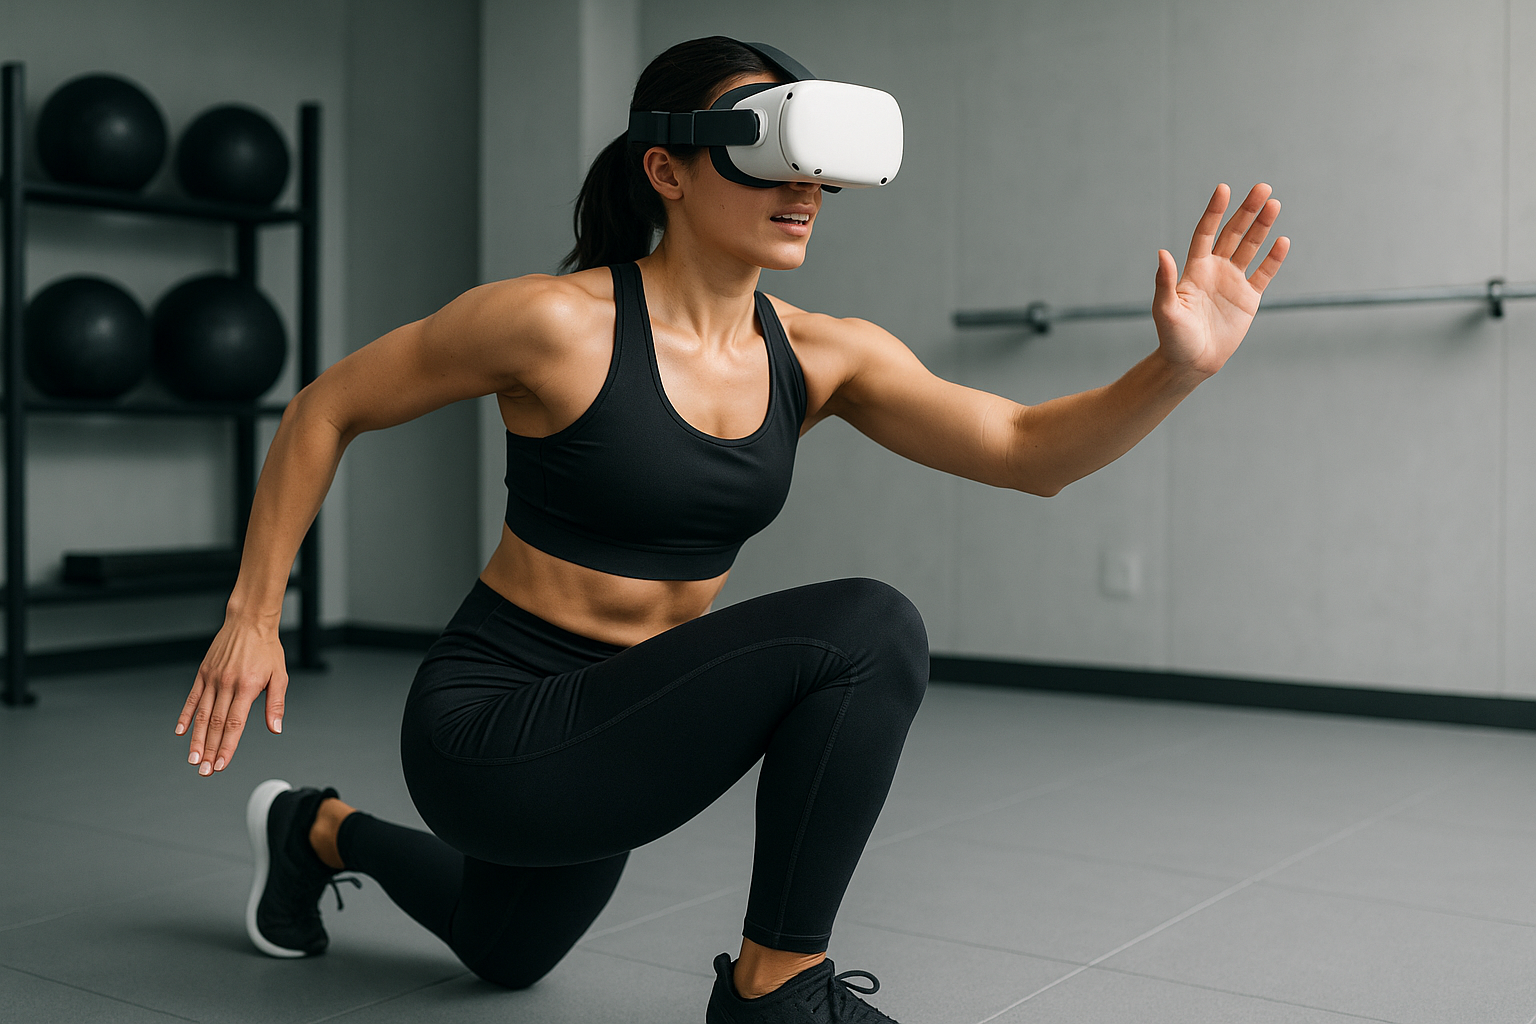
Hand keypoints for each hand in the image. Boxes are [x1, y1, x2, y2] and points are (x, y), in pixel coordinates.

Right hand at [175, 616, 287, 776]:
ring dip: (196, 739)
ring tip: (193, 759)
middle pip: (216, 724)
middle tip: (204, 771)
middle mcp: (227, 684)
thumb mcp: (280, 675)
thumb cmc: (267, 649)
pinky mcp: (203, 673)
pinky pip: (192, 698)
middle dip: (210, 750)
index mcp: (247, 687)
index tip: (221, 765)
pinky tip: (181, 732)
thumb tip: (275, 729)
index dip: (227, 747)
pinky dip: (185, 716)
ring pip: (202, 715)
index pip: (235, 724)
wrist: (249, 622)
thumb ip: (275, 704)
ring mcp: (212, 679)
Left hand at [1153, 183, 1289, 376]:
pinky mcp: (1249, 298)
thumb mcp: (1165, 310)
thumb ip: (1165, 282)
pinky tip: (1282, 241)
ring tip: (1274, 204)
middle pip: (1233, 233)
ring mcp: (1233, 282)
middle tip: (1263, 188)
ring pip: (1250, 247)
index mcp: (1194, 269)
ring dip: (1262, 227)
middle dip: (1247, 211)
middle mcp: (1215, 270)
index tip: (1224, 189)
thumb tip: (1162, 252)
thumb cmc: (1174, 338)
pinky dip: (1274, 258)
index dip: (1214, 212)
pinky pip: (1264, 273)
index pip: (1206, 232)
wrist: (1192, 362)